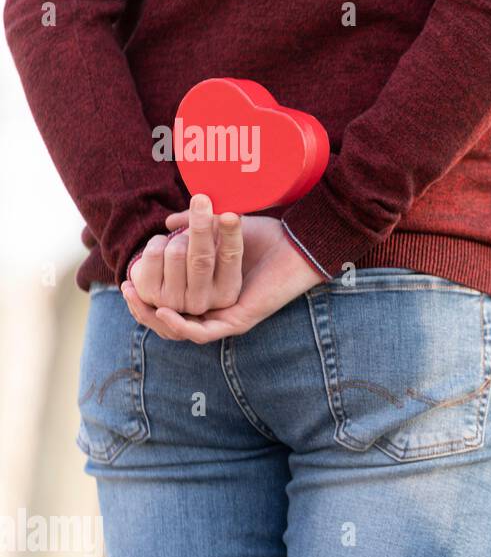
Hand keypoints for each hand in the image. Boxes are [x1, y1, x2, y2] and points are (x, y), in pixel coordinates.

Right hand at [122, 217, 325, 343]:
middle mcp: (217, 308)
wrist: (299, 244)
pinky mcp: (239, 322)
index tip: (125, 280)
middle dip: (143, 309)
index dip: (146, 296)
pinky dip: (181, 326)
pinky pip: (204, 332)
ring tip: (136, 299)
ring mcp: (227, 317)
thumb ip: (194, 227)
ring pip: (183, 329)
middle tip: (125, 290)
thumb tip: (167, 224)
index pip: (170, 301)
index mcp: (210, 291)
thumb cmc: (267, 236)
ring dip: (155, 318)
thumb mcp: (220, 229)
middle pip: (171, 319)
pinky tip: (164, 311)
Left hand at [127, 194, 241, 313]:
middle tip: (201, 199)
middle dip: (201, 223)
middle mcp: (203, 302)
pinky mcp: (150, 295)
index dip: (230, 235)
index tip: (229, 214)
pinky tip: (162, 248)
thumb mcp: (217, 252)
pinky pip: (154, 253)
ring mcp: (175, 301)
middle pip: (201, 257)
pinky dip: (158, 241)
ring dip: (178, 238)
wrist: (165, 287)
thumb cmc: (199, 262)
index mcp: (227, 292)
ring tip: (180, 242)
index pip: (230, 258)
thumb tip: (217, 214)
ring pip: (176, 252)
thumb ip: (218, 232)